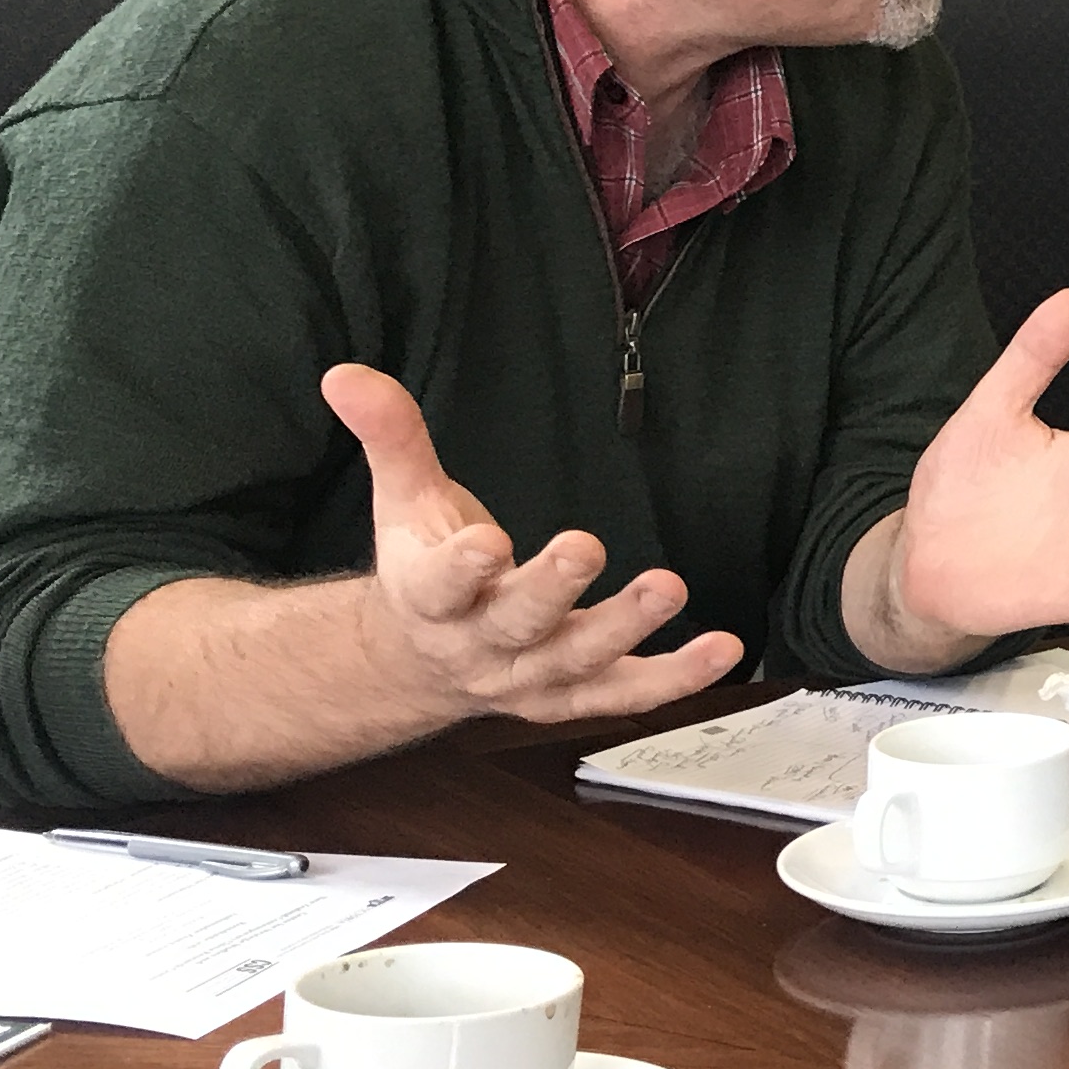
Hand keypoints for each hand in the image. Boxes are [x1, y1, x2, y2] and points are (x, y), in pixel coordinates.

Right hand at [323, 364, 744, 725]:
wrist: (420, 663)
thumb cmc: (425, 566)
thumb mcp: (403, 500)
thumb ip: (390, 437)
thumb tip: (345, 374)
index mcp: (429, 598)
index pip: (441, 585)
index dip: (462, 567)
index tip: (487, 542)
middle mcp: (480, 646)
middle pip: (517, 623)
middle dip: (551, 589)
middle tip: (585, 547)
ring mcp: (530, 678)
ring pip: (580, 659)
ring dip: (627, 626)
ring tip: (671, 586)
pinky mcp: (576, 694)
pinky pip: (628, 693)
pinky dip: (676, 679)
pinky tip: (723, 649)